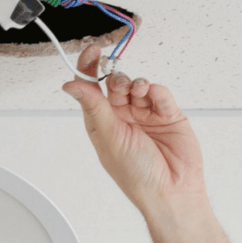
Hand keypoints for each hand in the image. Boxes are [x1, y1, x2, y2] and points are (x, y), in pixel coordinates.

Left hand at [62, 44, 208, 217]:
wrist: (171, 190)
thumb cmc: (137, 174)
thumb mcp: (110, 137)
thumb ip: (93, 107)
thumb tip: (70, 85)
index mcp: (102, 123)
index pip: (91, 89)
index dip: (89, 69)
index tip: (92, 52)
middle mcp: (122, 117)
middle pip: (114, 83)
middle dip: (116, 78)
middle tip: (119, 83)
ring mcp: (145, 114)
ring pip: (137, 84)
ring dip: (136, 84)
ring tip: (138, 93)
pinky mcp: (167, 114)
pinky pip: (159, 92)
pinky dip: (156, 91)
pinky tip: (154, 99)